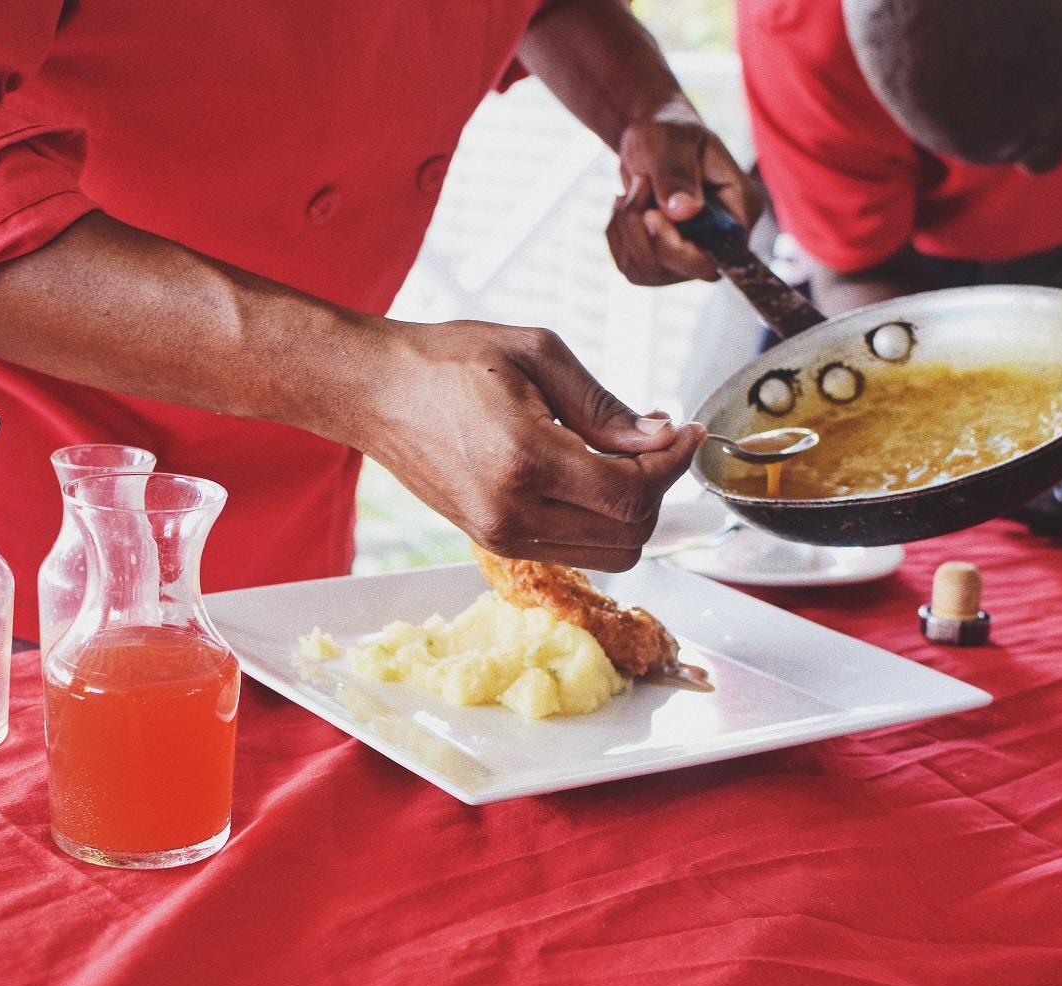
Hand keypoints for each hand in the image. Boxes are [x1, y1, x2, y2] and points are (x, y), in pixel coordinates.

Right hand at [361, 319, 706, 570]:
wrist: (375, 391)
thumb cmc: (447, 360)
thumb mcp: (537, 354)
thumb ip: (604, 406)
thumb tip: (659, 438)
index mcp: (525, 460)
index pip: (633, 493)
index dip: (673, 465)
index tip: (686, 433)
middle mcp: (512, 512)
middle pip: (631, 535)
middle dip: (657, 488)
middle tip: (656, 442)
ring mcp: (500, 535)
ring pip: (610, 554)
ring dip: (631, 511)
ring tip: (624, 459)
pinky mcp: (493, 541)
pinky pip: (574, 549)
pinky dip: (598, 520)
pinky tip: (591, 475)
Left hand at [607, 117, 763, 284]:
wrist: (653, 139)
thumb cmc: (668, 133)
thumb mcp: (671, 142)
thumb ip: (677, 174)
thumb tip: (686, 210)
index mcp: (740, 210)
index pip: (716, 256)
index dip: (677, 248)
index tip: (650, 214)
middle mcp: (721, 242)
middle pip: (677, 271)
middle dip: (642, 232)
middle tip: (637, 186)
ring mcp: (691, 255)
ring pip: (647, 272)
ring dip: (626, 230)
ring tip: (633, 190)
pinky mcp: (663, 261)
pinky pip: (630, 267)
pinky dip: (618, 236)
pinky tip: (626, 207)